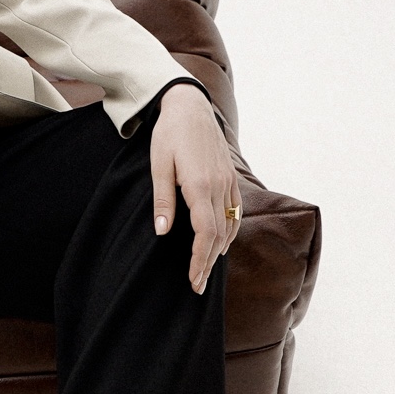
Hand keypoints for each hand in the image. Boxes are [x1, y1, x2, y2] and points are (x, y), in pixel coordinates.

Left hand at [149, 83, 241, 295]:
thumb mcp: (158, 165)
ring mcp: (229, 182)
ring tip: (206, 270)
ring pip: (231, 225)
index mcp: (200, 185)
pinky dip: (230, 232)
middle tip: (197, 287)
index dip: (200, 260)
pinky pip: (236, 212)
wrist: (190, 105)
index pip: (205, 233)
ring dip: (219, 251)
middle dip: (208, 263)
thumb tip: (161, 232)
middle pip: (219, 235)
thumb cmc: (169, 134)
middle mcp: (220, 186)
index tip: (193, 280)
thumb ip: (162, 200)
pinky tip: (221, 243)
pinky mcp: (231, 177)